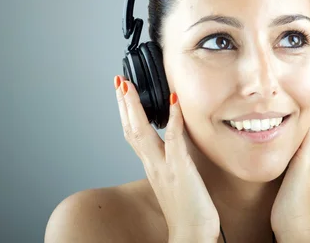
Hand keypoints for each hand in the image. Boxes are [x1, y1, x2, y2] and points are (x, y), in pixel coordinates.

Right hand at [114, 75, 219, 240]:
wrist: (191, 233)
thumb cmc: (188, 209)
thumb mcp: (176, 177)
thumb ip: (173, 157)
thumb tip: (177, 138)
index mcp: (152, 165)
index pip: (133, 133)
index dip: (126, 112)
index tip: (122, 92)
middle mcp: (152, 164)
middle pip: (130, 129)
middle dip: (124, 104)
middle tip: (118, 81)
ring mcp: (164, 166)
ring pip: (142, 132)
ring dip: (135, 107)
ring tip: (130, 86)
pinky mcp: (179, 169)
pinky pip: (174, 140)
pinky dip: (174, 119)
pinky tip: (174, 101)